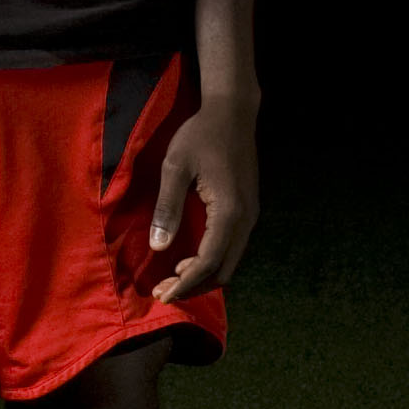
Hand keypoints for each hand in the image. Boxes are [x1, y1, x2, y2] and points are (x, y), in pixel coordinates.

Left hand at [148, 90, 258, 302]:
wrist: (233, 113)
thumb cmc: (200, 135)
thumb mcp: (176, 167)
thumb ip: (167, 207)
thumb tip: (158, 246)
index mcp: (229, 211)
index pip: (208, 261)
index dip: (185, 283)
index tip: (163, 295)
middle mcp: (246, 219)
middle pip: (223, 270)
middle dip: (194, 286)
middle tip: (164, 291)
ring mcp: (250, 215)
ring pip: (230, 262)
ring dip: (202, 275)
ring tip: (172, 279)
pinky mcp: (247, 211)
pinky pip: (231, 248)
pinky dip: (211, 261)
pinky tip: (188, 259)